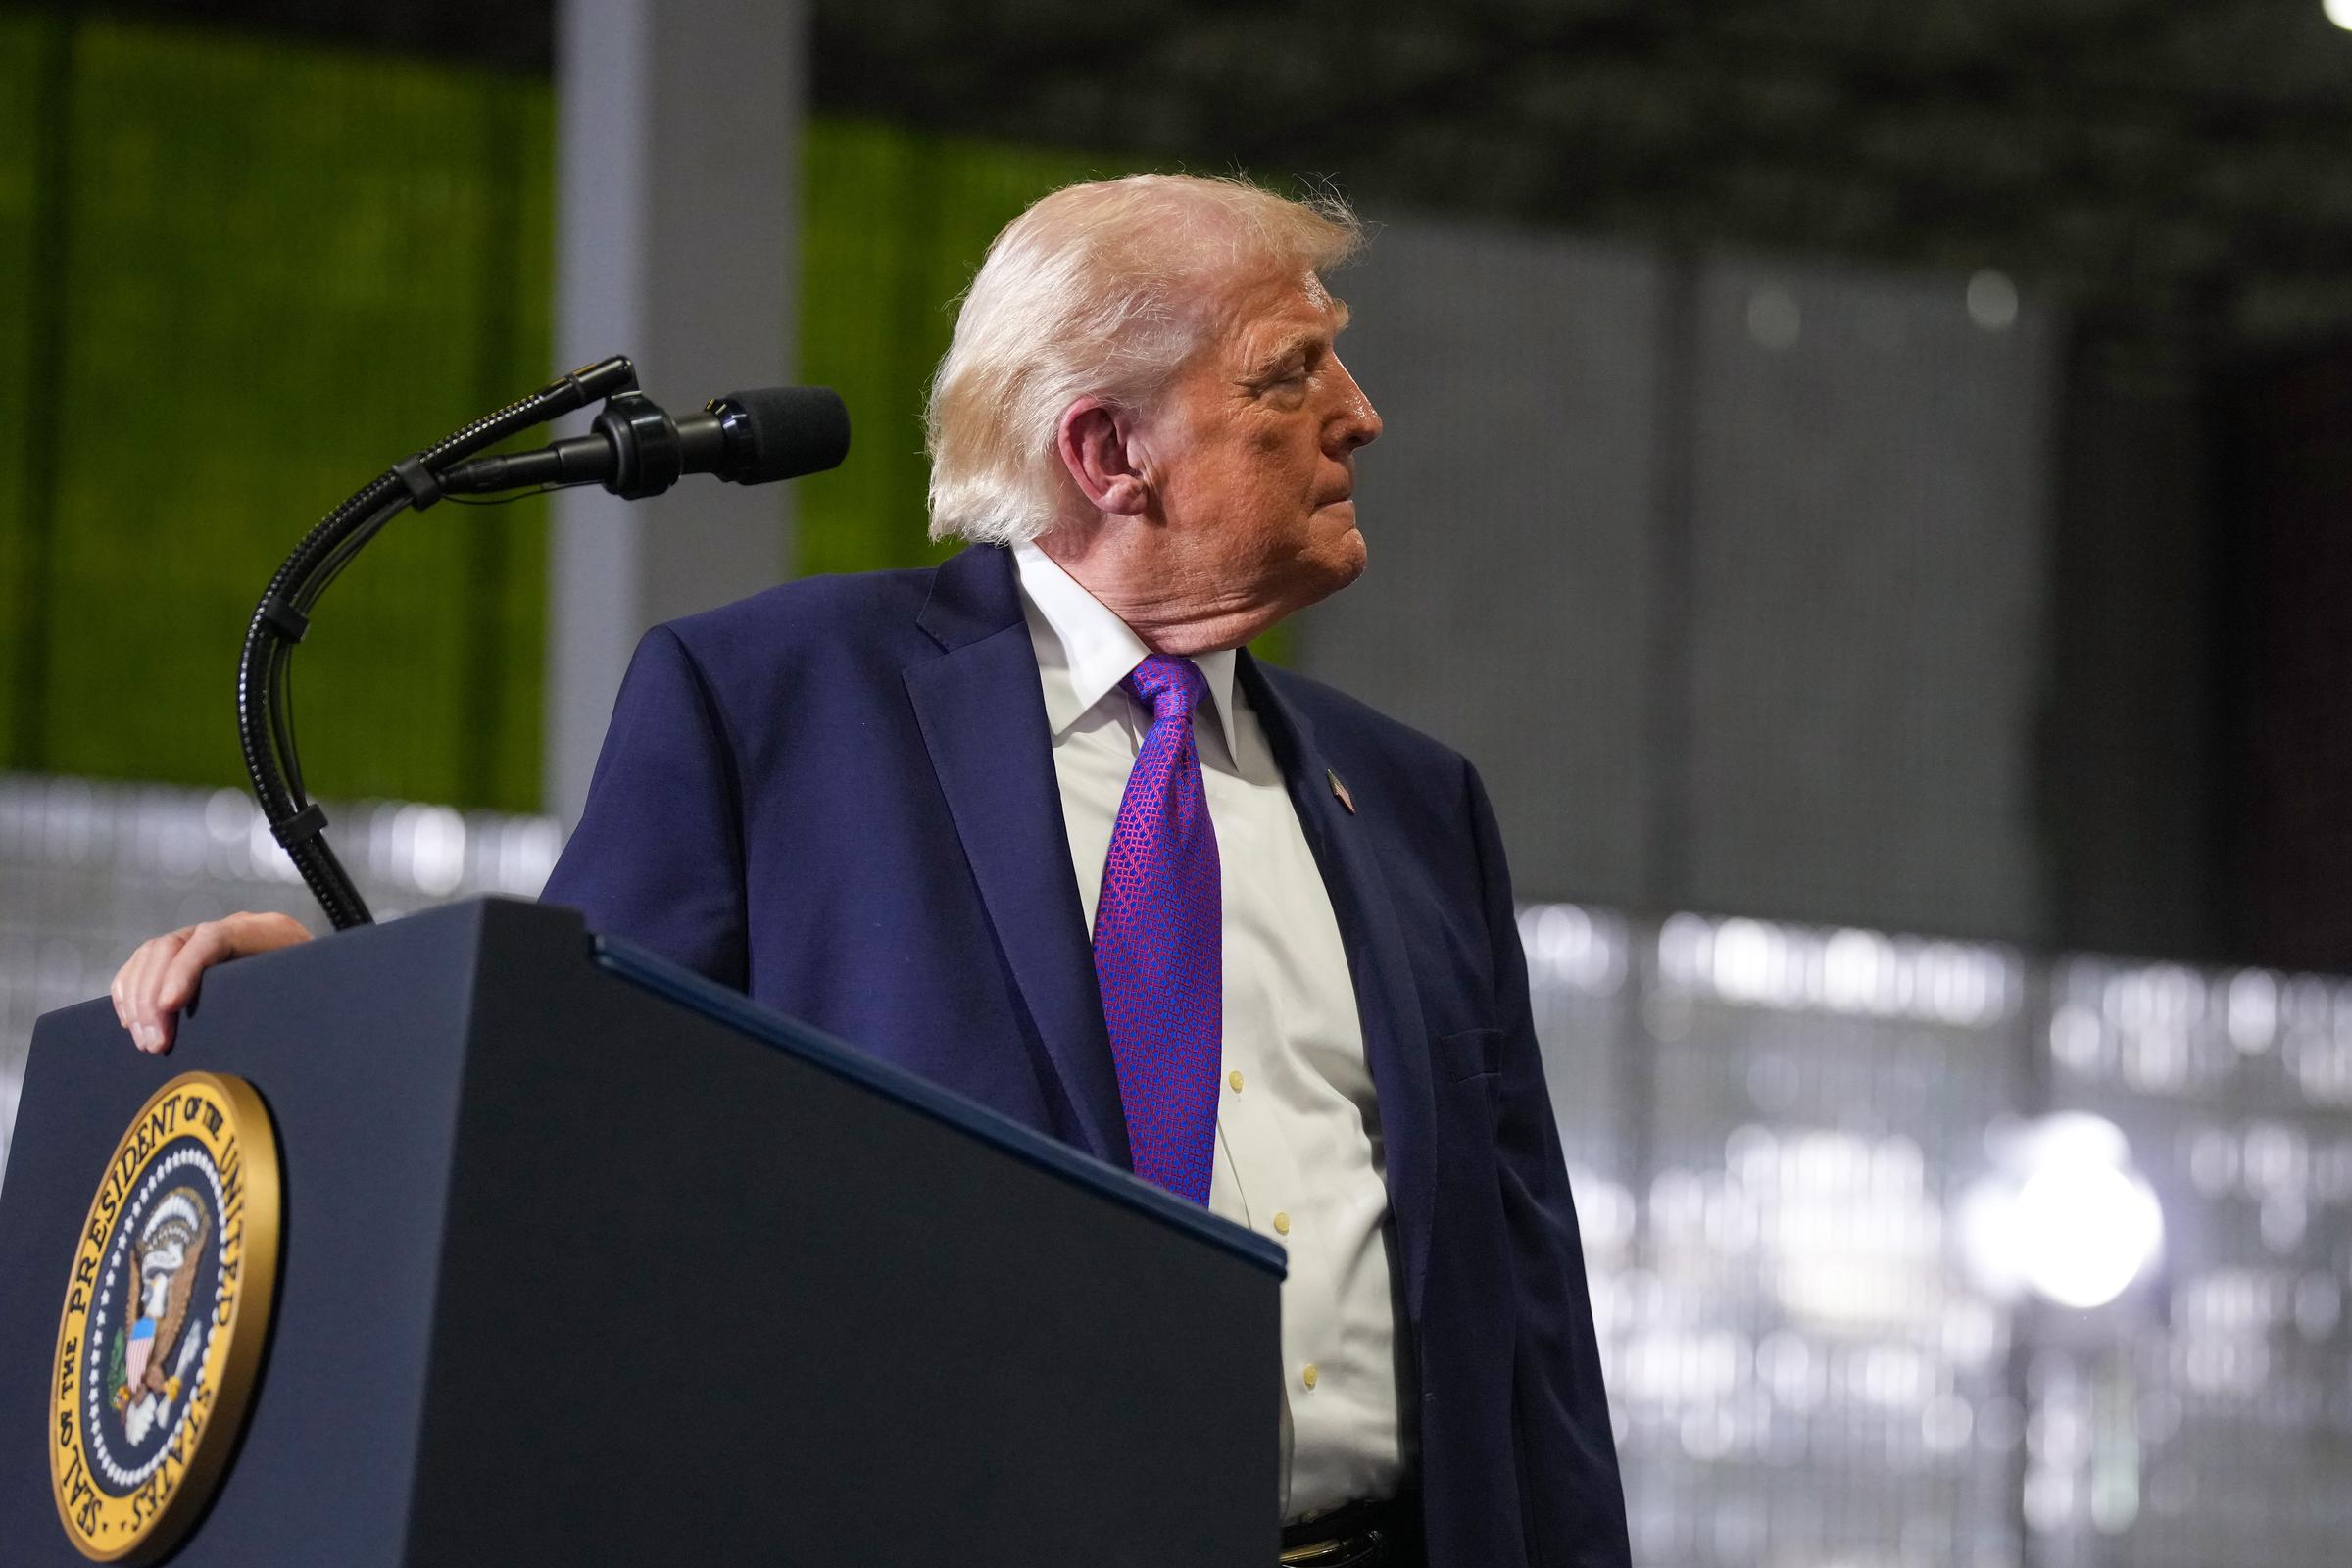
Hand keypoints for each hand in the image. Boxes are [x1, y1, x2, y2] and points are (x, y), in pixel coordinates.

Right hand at [110, 913, 311, 1053]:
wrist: (326, 987)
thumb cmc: (320, 999)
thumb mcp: (311, 996)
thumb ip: (288, 1000)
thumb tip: (260, 1028)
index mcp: (268, 931)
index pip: (214, 938)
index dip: (185, 970)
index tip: (170, 1006)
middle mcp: (233, 928)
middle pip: (173, 946)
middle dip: (154, 997)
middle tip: (155, 1044)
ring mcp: (205, 939)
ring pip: (152, 955)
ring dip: (139, 1000)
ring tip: (147, 1042)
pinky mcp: (186, 957)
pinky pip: (142, 965)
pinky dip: (131, 993)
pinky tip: (132, 1023)